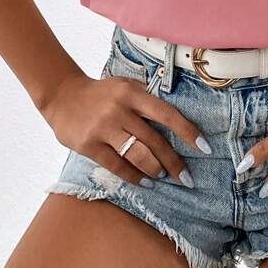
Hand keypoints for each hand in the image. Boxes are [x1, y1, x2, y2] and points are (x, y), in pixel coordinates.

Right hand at [40, 72, 210, 187]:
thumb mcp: (126, 85)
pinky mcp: (89, 145)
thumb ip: (147, 99)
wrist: (62, 95)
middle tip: (186, 177)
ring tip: (163, 175)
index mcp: (132, 93)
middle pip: (154, 140)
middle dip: (174, 161)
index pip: (167, 114)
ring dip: (155, 169)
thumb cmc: (102, 92)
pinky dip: (133, 176)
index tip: (204, 147)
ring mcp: (103, 128)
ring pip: (138, 155)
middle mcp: (120, 110)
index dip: (188, 132)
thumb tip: (176, 121)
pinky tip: (144, 181)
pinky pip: (117, 165)